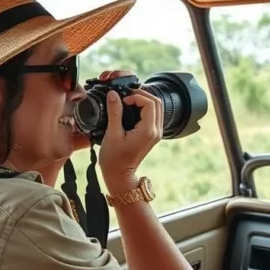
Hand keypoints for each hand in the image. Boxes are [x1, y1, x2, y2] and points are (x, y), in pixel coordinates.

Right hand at [96, 70, 162, 192]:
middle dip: (142, 95)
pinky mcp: (152, 134)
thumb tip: (113, 94)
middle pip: (157, 103)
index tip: (122, 99)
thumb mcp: (112, 134)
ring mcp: (156, 133)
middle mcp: (156, 131)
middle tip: (126, 95)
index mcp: (148, 131)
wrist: (119, 175)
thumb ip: (114, 112)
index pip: (150, 103)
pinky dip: (144, 107)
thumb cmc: (114, 158)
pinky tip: (131, 108)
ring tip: (128, 100)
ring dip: (144, 100)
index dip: (136, 96)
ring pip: (157, 108)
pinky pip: (154, 115)